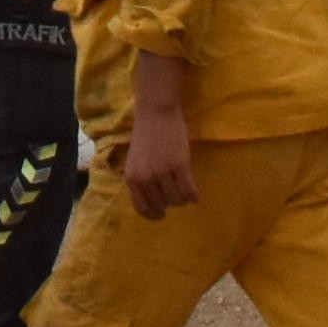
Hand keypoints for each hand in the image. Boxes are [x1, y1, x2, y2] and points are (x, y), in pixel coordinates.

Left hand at [119, 73, 198, 215]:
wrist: (156, 112)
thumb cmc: (146, 134)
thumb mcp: (136, 161)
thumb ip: (141, 180)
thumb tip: (153, 202)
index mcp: (131, 178)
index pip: (142, 208)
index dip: (153, 215)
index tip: (162, 214)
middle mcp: (145, 178)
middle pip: (162, 205)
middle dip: (170, 202)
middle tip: (175, 193)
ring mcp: (162, 173)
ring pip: (177, 200)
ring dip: (183, 198)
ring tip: (185, 190)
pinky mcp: (179, 166)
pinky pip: (189, 191)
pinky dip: (194, 196)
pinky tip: (195, 194)